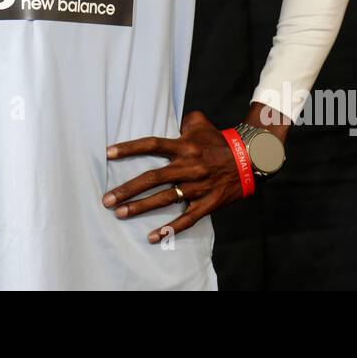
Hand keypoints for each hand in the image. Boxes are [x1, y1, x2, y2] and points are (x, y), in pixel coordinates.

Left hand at [103, 109, 249, 243]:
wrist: (250, 159)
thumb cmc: (219, 141)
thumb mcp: (200, 123)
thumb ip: (182, 120)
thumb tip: (172, 122)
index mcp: (185, 147)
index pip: (152, 145)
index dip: (130, 149)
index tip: (108, 153)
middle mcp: (188, 167)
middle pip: (153, 177)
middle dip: (128, 189)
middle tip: (107, 199)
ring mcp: (197, 187)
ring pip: (165, 199)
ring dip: (141, 208)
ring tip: (120, 213)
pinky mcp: (207, 204)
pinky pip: (187, 219)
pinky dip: (170, 229)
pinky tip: (153, 237)